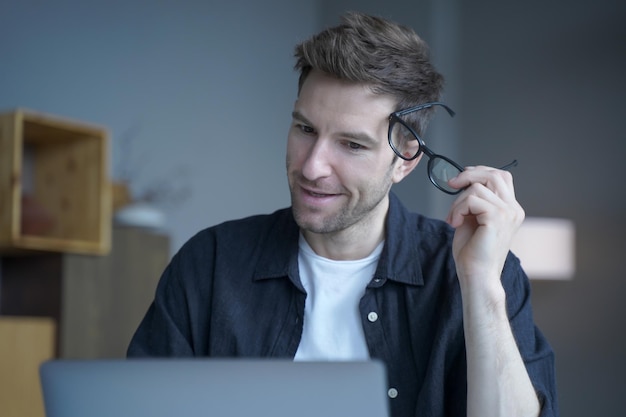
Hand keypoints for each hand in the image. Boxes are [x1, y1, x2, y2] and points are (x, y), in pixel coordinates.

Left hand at [445, 166, 524, 288]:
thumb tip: (462, 182)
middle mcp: (513, 209)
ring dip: (458, 201)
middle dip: (468, 175)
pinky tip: (455, 223)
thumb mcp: (473, 219)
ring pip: (478, 187)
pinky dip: (458, 209)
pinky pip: (471, 200)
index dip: (480, 172)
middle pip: (494, 175)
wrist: (476, 275)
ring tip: (454, 218)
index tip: (460, 179)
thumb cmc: (473, 252)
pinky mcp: (496, 218)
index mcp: (511, 209)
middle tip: (451, 185)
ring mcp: (507, 213)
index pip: (501, 177)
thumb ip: (474, 201)